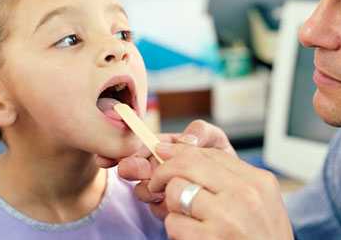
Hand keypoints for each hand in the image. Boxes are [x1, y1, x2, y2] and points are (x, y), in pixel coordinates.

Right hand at [116, 120, 236, 218]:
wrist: (232, 191)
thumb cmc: (222, 161)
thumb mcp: (215, 141)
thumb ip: (202, 132)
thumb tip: (186, 139)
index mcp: (167, 147)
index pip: (142, 144)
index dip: (124, 148)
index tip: (109, 156)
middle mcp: (160, 166)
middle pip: (136, 166)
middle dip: (131, 167)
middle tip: (128, 169)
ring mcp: (161, 188)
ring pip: (143, 189)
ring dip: (147, 188)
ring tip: (159, 189)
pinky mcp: (168, 208)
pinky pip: (158, 208)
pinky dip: (162, 205)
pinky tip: (168, 204)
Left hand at [149, 143, 293, 239]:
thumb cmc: (262, 239)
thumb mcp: (260, 202)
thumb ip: (231, 179)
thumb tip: (187, 157)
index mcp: (258, 181)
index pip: (210, 153)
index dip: (181, 152)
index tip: (165, 154)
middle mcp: (244, 195)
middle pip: (189, 163)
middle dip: (164, 170)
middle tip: (157, 181)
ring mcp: (227, 217)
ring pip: (176, 190)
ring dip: (173, 205)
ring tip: (186, 217)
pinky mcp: (209, 239)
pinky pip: (174, 222)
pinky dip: (176, 229)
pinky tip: (191, 236)